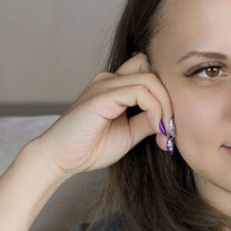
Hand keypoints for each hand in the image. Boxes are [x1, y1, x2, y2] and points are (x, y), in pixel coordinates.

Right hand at [31, 52, 173, 178]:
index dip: (166, 95)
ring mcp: (105, 84)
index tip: (169, 128)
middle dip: (170, 101)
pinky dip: (155, 109)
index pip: (149, 73)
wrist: (60, 158)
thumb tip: (169, 119)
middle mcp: (110, 79)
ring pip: (150, 80)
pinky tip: (156, 128)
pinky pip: (140, 92)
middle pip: (153, 72)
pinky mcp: (102, 95)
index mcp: (115, 86)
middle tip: (170, 131)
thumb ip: (147, 122)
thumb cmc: (89, 148)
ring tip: (164, 132)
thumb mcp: (129, 134)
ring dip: (165, 106)